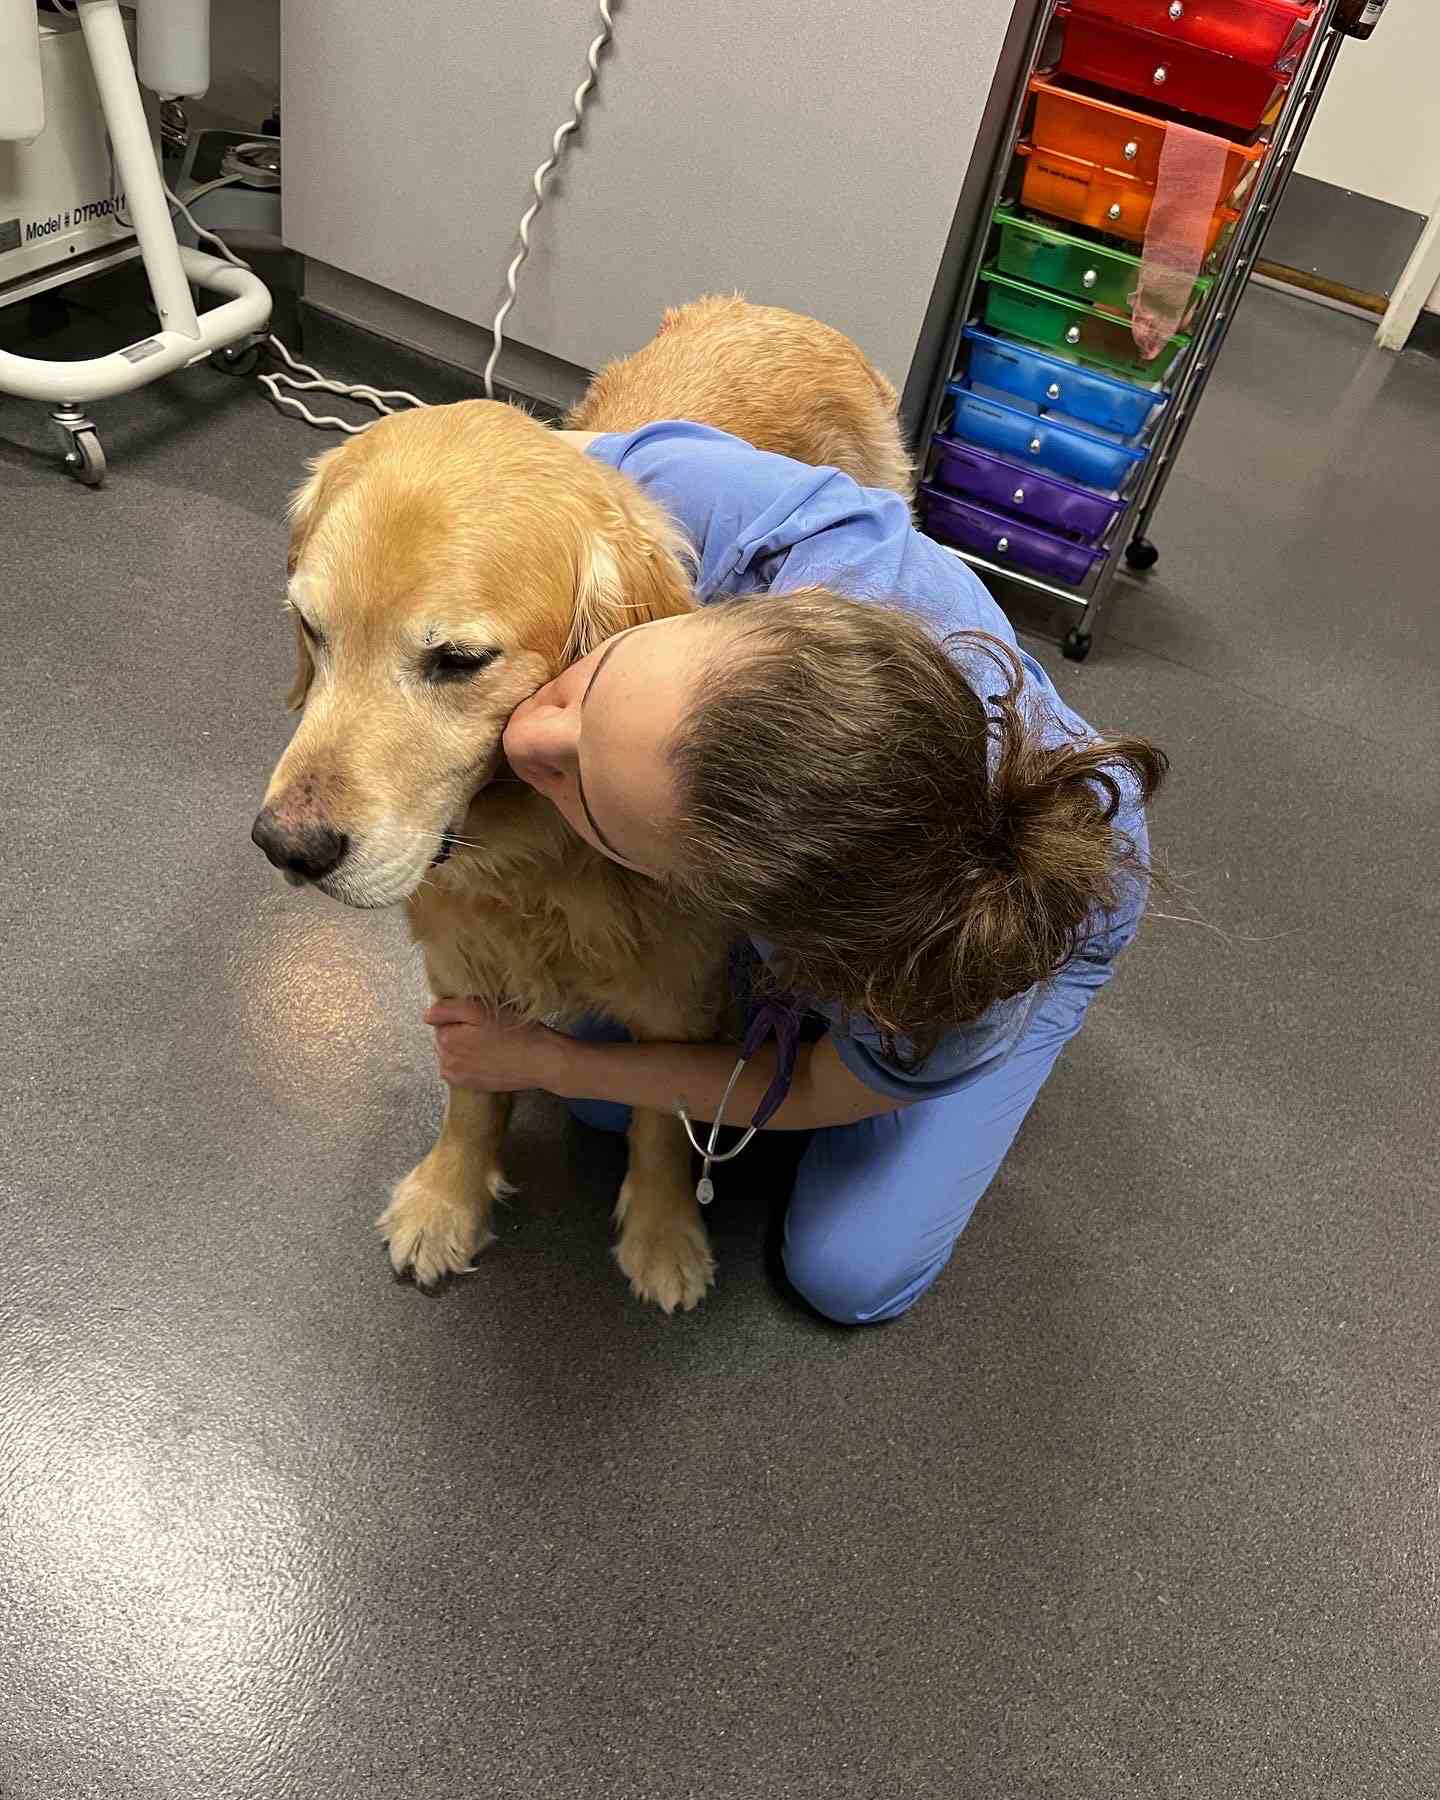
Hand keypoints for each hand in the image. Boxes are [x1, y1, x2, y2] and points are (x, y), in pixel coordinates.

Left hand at [424, 999, 564, 1094]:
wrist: (541, 1061)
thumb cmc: (514, 1032)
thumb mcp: (480, 1009)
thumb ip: (447, 1009)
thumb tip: (426, 1015)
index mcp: (446, 1040)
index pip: (441, 1020)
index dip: (460, 1015)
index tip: (480, 1016)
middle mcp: (446, 1062)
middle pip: (446, 1038)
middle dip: (461, 1031)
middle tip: (487, 1028)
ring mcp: (458, 1077)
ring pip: (454, 1053)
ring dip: (467, 1047)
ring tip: (491, 1042)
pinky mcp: (471, 1086)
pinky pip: (463, 1068)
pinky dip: (472, 1061)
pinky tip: (491, 1056)